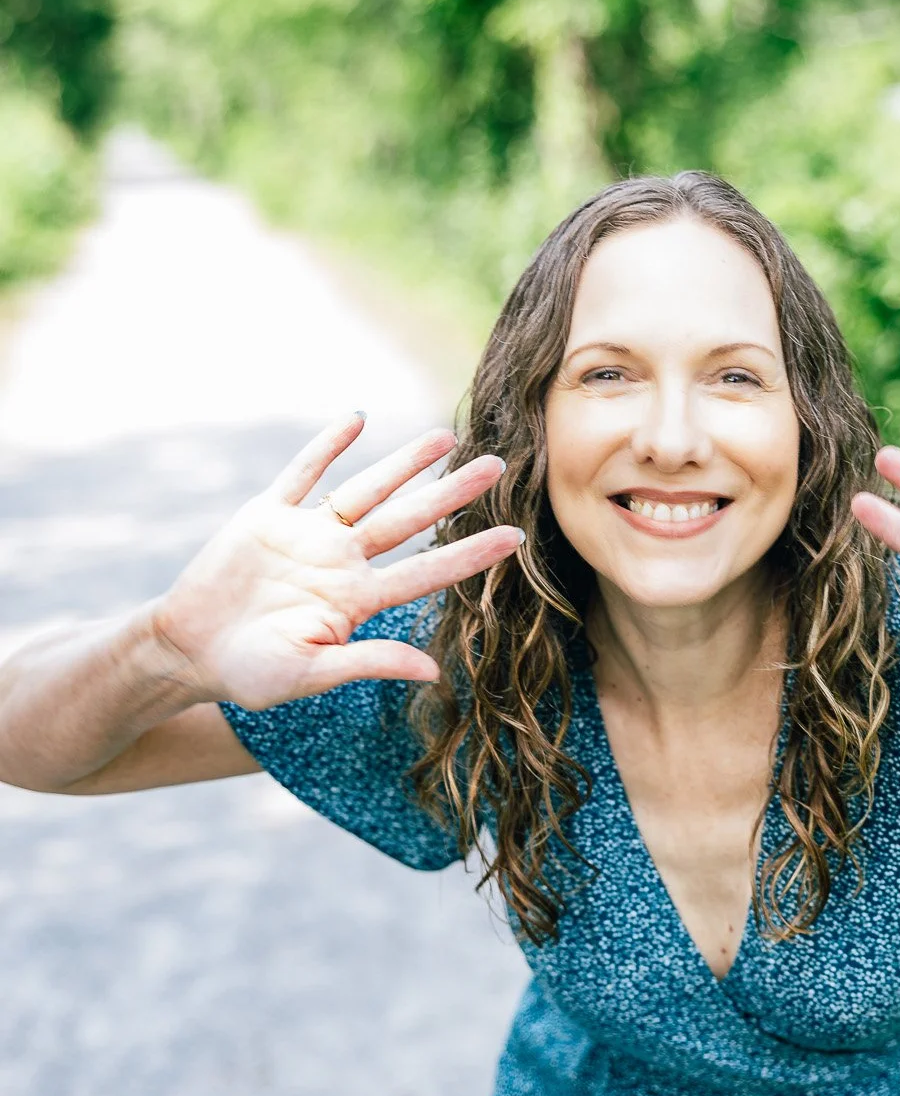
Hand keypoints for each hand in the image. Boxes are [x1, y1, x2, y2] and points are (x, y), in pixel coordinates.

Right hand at [152, 414, 520, 708]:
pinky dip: (326, 446)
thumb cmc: (250, 675)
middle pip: (408, 518)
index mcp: (356, 600)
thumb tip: (434, 671)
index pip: (426, 571)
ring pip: (366, 489)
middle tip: (500, 464)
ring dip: (404, 462)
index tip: (517, 537)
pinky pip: (302, 473)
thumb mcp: (310, 673)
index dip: (470, 554)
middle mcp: (341, 561)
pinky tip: (355, 420)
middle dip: (452, 491)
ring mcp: (306, 534)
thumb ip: (368, 662)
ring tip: (445, 435)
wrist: (186, 651)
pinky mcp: (266, 516)